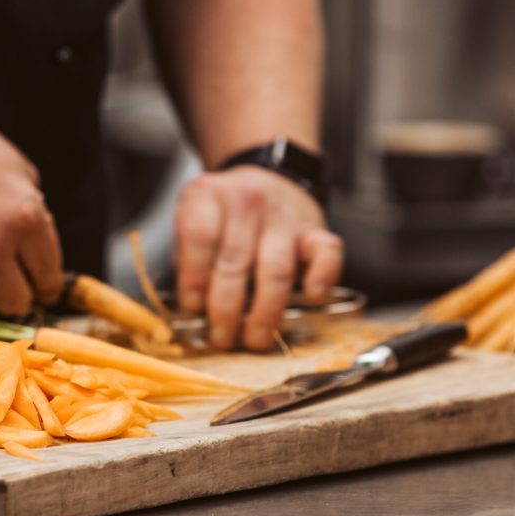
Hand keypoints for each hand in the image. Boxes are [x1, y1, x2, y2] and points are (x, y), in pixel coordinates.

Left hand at [174, 166, 343, 350]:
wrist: (268, 176)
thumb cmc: (224, 212)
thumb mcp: (193, 218)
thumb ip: (188, 256)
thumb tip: (189, 310)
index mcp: (207, 195)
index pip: (199, 238)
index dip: (193, 278)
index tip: (192, 308)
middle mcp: (246, 200)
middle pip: (234, 261)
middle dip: (226, 309)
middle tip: (221, 338)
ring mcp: (283, 214)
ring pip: (276, 269)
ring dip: (264, 311)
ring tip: (254, 339)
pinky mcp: (316, 228)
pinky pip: (327, 252)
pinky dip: (322, 276)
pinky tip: (312, 297)